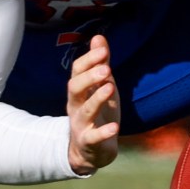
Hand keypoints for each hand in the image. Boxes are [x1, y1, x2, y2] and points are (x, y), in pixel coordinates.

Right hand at [66, 34, 119, 175]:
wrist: (91, 151)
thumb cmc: (98, 113)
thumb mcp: (101, 86)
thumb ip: (100, 64)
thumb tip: (99, 37)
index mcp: (79, 91)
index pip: (77, 71)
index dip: (89, 59)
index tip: (103, 49)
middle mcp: (76, 106)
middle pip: (74, 88)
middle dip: (89, 77)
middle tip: (106, 68)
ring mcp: (81, 124)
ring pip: (84, 110)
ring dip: (97, 98)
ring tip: (110, 87)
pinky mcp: (89, 142)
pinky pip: (93, 137)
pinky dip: (103, 132)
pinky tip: (115, 127)